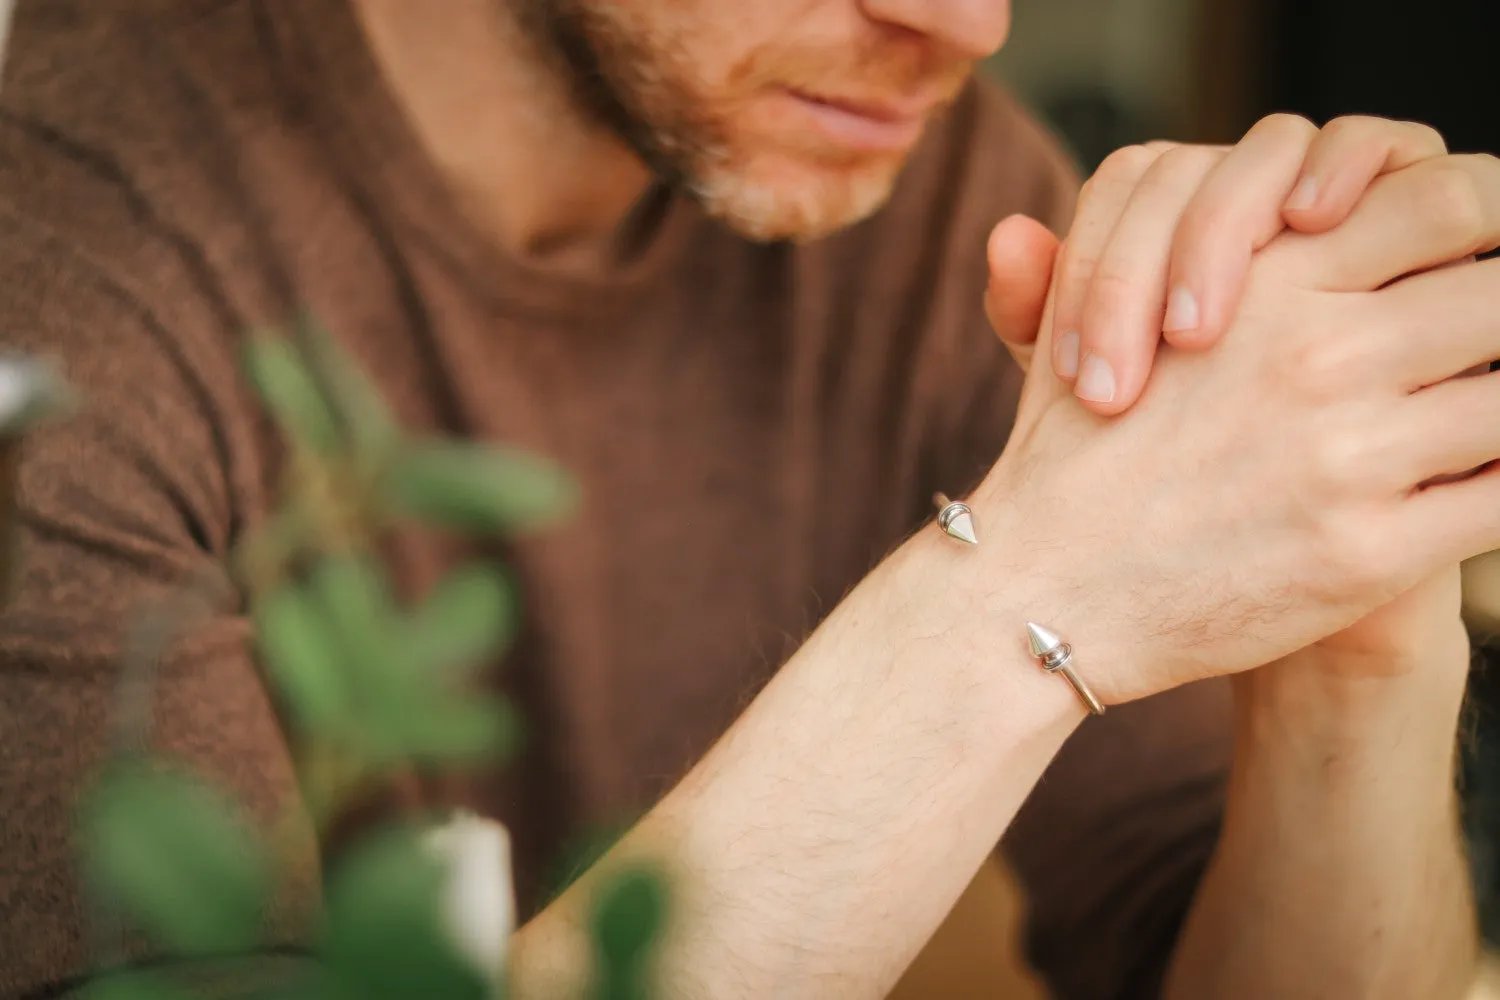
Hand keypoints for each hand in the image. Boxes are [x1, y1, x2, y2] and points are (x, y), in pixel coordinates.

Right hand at [971, 151, 1499, 704]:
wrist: (1043, 592)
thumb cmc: (1073, 456)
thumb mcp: (1105, 317)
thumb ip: (1183, 245)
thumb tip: (1291, 206)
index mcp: (1267, 287)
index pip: (1446, 198)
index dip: (1491, 212)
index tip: (1483, 247)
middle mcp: (1317, 357)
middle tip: (1483, 335)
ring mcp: (1347, 458)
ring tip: (1474, 415)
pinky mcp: (1367, 555)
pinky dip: (1498, 485)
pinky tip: (1469, 486)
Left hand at [985, 114, 1450, 411]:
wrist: (1316, 484)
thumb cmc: (1206, 444)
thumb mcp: (1119, 404)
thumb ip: (1042, 326)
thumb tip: (1006, 237)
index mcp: (1163, 214)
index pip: (1112, 198)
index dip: (1085, 277)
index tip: (1079, 379)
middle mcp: (1235, 185)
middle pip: (1175, 175)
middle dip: (1131, 277)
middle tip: (1115, 388)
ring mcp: (1317, 179)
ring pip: (1268, 149)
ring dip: (1225, 226)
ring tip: (1195, 330)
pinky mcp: (1406, 186)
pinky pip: (1378, 140)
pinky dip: (1344, 165)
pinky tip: (1313, 227)